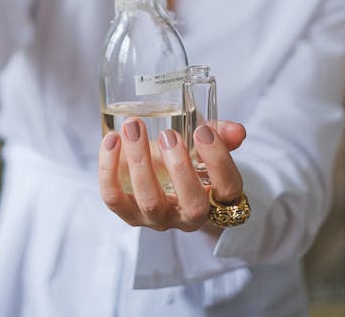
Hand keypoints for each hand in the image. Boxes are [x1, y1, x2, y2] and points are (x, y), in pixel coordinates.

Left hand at [98, 119, 245, 231]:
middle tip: (168, 134)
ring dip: (140, 160)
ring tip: (133, 126)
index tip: (202, 130)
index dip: (219, 161)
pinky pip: (114, 197)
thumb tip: (236, 130)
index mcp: (214, 197)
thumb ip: (220, 134)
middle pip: (193, 205)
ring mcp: (156, 218)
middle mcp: (188, 215)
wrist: (153, 172)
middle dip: (181, 167)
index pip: (229, 190)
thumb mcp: (202, 144)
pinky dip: (108, 167)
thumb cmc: (182, 156)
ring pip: (149, 201)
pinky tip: (112, 139)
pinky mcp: (127, 212)